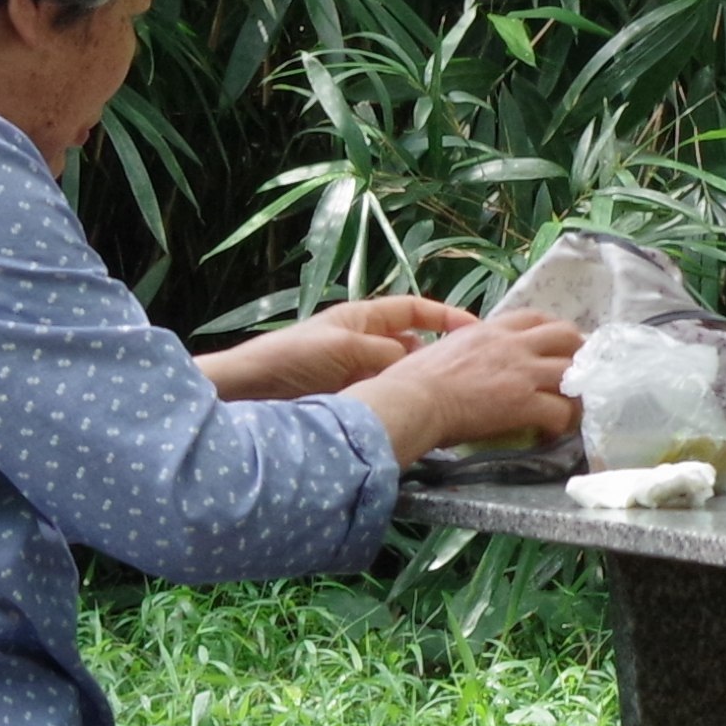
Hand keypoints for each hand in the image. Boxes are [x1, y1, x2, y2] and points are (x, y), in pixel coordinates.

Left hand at [200, 293, 476, 402]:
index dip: (445, 316)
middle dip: (438, 355)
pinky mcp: (349, 399)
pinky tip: (412, 416)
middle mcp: (364, 343)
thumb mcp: (343, 348)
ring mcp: (357, 372)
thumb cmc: (292, 358)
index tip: (476, 329)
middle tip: (465, 371)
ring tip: (445, 396)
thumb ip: (384, 352)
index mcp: (362, 319)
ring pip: (401, 375)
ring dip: (418, 383)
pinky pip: (384, 397)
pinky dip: (399, 403)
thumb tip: (416, 359)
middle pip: (413, 345)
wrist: (250, 392)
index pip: (414, 310)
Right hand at [359, 312, 583, 464]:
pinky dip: (564, 423)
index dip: (552, 330)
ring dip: (577, 390)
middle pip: (566, 335)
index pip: (535, 318)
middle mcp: (512, 344)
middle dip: (577, 352)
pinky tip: (553, 432)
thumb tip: (464, 357)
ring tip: (572, 407)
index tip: (556, 345)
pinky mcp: (524, 403)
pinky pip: (562, 411)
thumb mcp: (442, 348)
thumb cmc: (412, 379)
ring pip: (573, 372)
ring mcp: (522, 372)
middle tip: (577, 373)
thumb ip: (464, 347)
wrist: (412, 400)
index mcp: (490, 329)